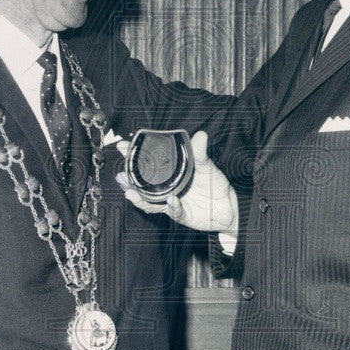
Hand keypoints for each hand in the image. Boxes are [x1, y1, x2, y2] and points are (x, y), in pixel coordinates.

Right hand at [116, 130, 237, 234]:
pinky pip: (175, 212)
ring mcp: (171, 203)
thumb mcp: (206, 165)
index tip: (122, 147)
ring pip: (150, 203)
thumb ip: (200, 152)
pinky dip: (173, 206)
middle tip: (121, 176)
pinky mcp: (182, 215)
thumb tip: (201, 134)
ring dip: (140, 199)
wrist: (228, 205)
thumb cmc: (213, 183)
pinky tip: (171, 200)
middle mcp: (165, 189)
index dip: (132, 157)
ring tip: (131, 193)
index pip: (145, 165)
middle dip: (128, 183)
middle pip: (141, 187)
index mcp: (168, 174)